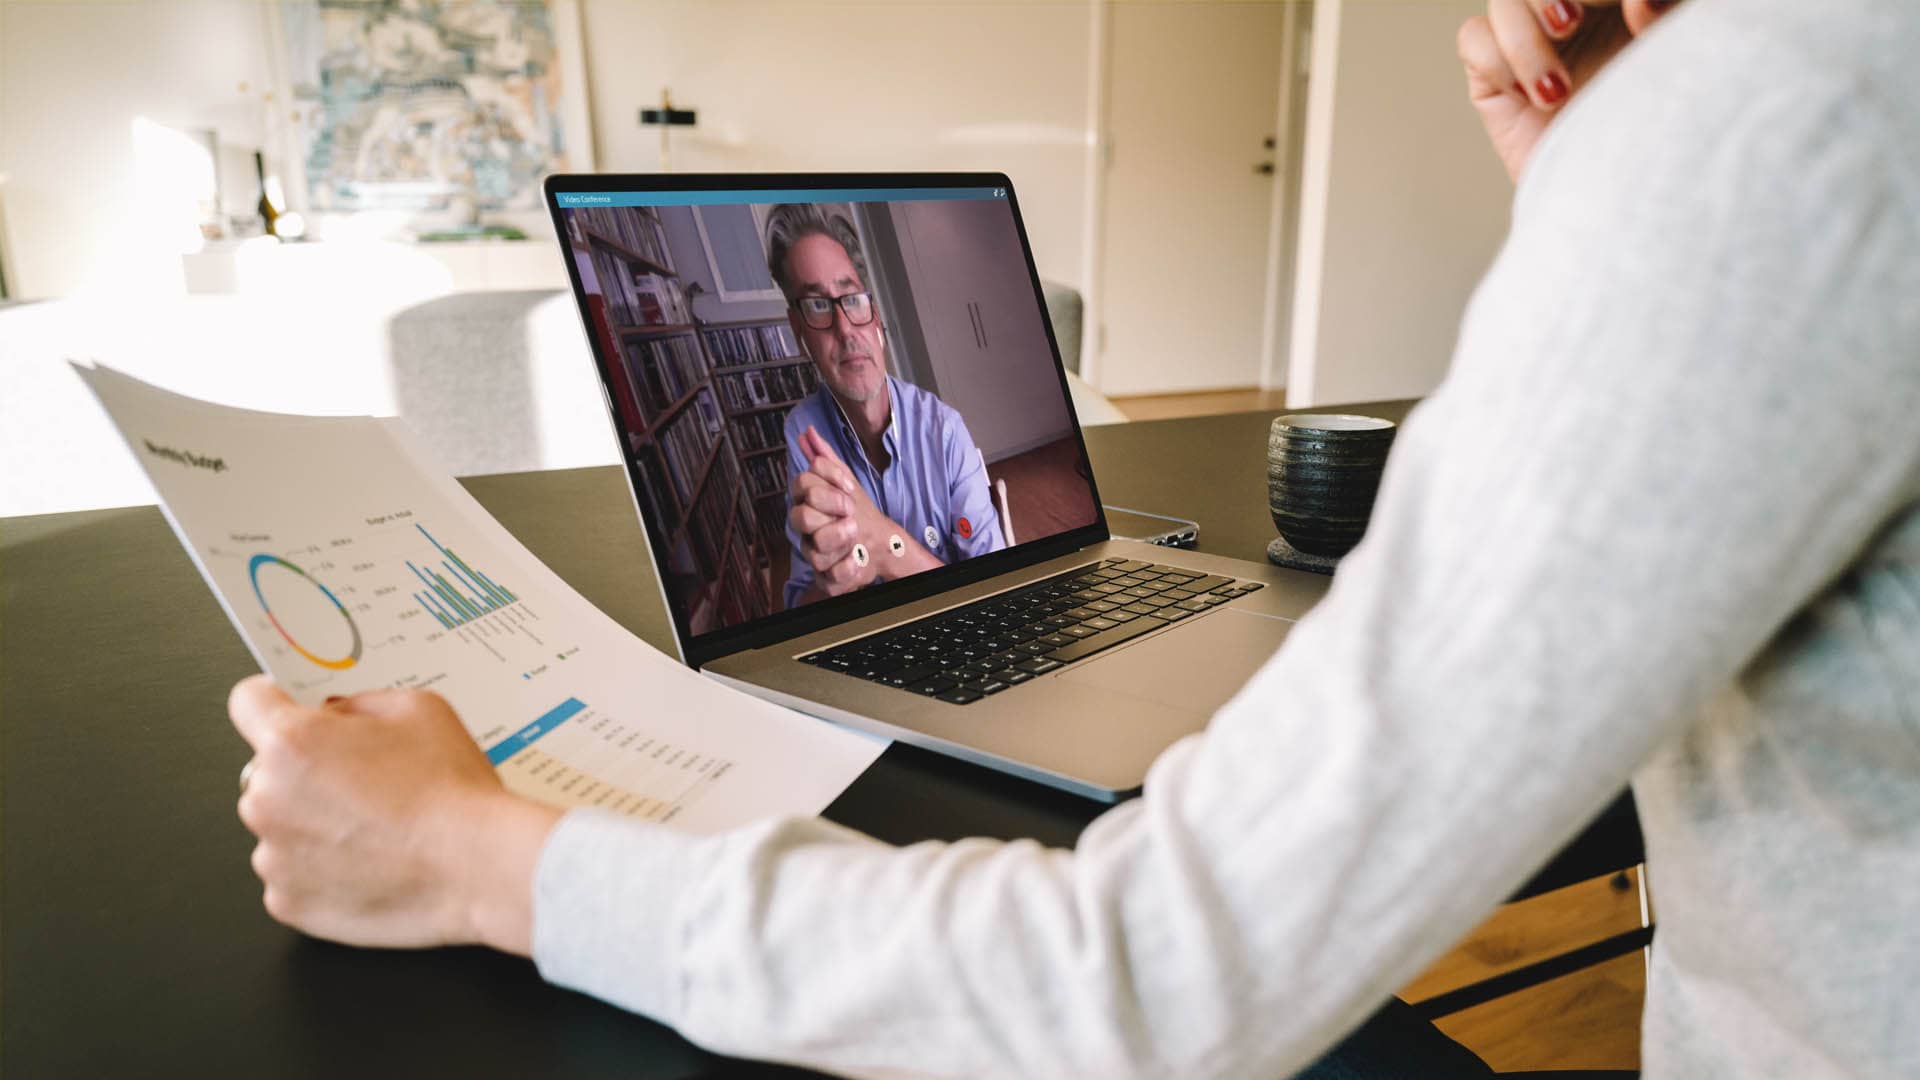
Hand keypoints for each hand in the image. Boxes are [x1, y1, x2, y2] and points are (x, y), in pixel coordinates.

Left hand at [229, 676, 560, 954]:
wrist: (479, 867)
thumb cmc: (452, 791)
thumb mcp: (419, 709)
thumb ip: (360, 703)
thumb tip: (336, 716)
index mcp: (292, 743)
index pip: (248, 702)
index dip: (274, 701)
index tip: (291, 709)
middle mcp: (268, 799)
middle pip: (267, 771)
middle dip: (304, 771)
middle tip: (361, 781)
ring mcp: (274, 858)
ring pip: (280, 826)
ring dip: (310, 824)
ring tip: (373, 829)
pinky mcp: (288, 903)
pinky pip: (292, 875)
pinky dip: (321, 870)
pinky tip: (369, 862)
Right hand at [786, 426, 887, 595]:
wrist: (881, 543)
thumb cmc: (858, 513)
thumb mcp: (845, 481)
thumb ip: (826, 458)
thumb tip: (809, 433)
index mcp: (806, 504)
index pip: (801, 484)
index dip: (827, 483)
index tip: (848, 488)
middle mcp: (806, 531)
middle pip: (800, 517)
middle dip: (832, 509)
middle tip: (851, 511)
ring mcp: (814, 555)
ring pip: (813, 548)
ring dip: (839, 536)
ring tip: (855, 533)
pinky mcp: (827, 579)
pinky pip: (830, 577)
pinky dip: (848, 568)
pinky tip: (857, 559)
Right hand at [1458, 0, 1675, 180]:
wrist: (1625, 201)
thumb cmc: (1663, 132)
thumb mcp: (1684, 62)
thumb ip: (1669, 16)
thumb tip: (1638, 2)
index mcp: (1622, 1)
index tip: (1636, 14)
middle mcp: (1576, 12)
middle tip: (1572, 23)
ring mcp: (1532, 41)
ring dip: (1525, 37)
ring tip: (1556, 87)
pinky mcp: (1494, 78)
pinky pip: (1474, 38)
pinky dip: (1498, 60)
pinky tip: (1534, 98)